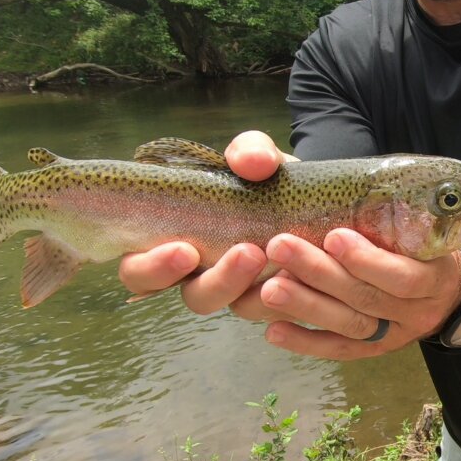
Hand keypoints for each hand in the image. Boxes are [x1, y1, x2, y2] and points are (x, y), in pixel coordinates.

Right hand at [117, 130, 295, 313]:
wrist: (319, 197)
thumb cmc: (268, 179)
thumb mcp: (259, 157)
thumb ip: (250, 151)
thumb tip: (253, 162)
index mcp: (178, 243)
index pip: (142, 271)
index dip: (154, 269)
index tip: (184, 251)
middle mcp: (208, 275)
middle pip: (195, 299)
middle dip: (218, 282)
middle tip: (247, 253)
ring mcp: (247, 292)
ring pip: (241, 308)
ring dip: (262, 287)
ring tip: (279, 256)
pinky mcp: (285, 299)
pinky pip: (286, 310)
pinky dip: (296, 295)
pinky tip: (309, 272)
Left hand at [236, 228, 460, 360]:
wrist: (448, 292)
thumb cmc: (423, 243)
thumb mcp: (423, 223)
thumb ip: (388, 206)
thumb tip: (332, 182)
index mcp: (434, 276)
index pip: (403, 275)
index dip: (367, 260)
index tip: (333, 235)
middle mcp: (417, 311)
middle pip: (366, 298)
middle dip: (321, 274)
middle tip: (280, 247)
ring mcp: (394, 334)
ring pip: (349, 325)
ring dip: (307, 306)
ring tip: (269, 288)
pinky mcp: (373, 349)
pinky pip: (339, 350)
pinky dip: (306, 343)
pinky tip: (274, 331)